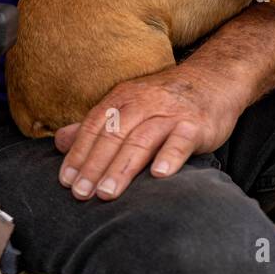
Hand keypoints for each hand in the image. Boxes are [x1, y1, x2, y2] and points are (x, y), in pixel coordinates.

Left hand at [54, 64, 240, 200]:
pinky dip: (170, 156)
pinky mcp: (196, 124)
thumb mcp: (128, 105)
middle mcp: (144, 103)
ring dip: (122, 168)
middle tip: (81, 194)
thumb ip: (96, 126)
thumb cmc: (166, 101)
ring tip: (107, 193)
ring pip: (142, 140)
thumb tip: (60, 142)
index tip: (65, 180)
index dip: (79, 153)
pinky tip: (159, 174)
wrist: (214, 79)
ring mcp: (170, 114)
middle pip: (114, 136)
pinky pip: (181, 140)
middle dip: (95, 166)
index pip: (95, 127)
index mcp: (123, 99)